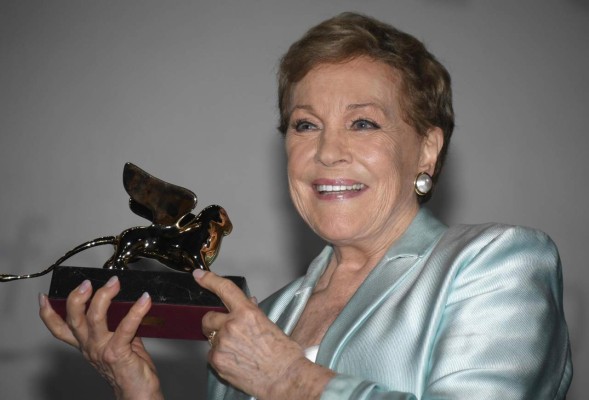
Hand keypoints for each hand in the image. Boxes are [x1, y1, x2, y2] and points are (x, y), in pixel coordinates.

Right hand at [39, 276, 163, 399]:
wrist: (138, 394)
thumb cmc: (131, 370)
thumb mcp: (119, 345)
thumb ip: (118, 327)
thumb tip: (127, 305)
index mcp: (87, 345)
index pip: (60, 329)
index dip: (48, 314)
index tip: (43, 298)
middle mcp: (90, 347)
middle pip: (73, 320)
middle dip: (77, 298)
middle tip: (87, 282)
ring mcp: (102, 350)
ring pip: (94, 319)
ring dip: (103, 298)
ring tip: (114, 284)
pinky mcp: (118, 353)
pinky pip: (125, 328)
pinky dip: (136, 312)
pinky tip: (144, 301)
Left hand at [194, 269, 329, 399]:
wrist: (285, 378)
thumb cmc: (284, 354)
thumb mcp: (269, 325)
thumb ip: (252, 313)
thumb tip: (247, 304)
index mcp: (247, 313)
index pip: (224, 289)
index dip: (209, 280)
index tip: (200, 276)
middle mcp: (231, 326)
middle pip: (208, 317)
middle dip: (214, 322)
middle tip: (227, 331)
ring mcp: (222, 344)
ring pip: (211, 338)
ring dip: (220, 341)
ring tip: (240, 351)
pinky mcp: (217, 361)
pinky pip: (212, 354)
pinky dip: (221, 356)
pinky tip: (237, 361)